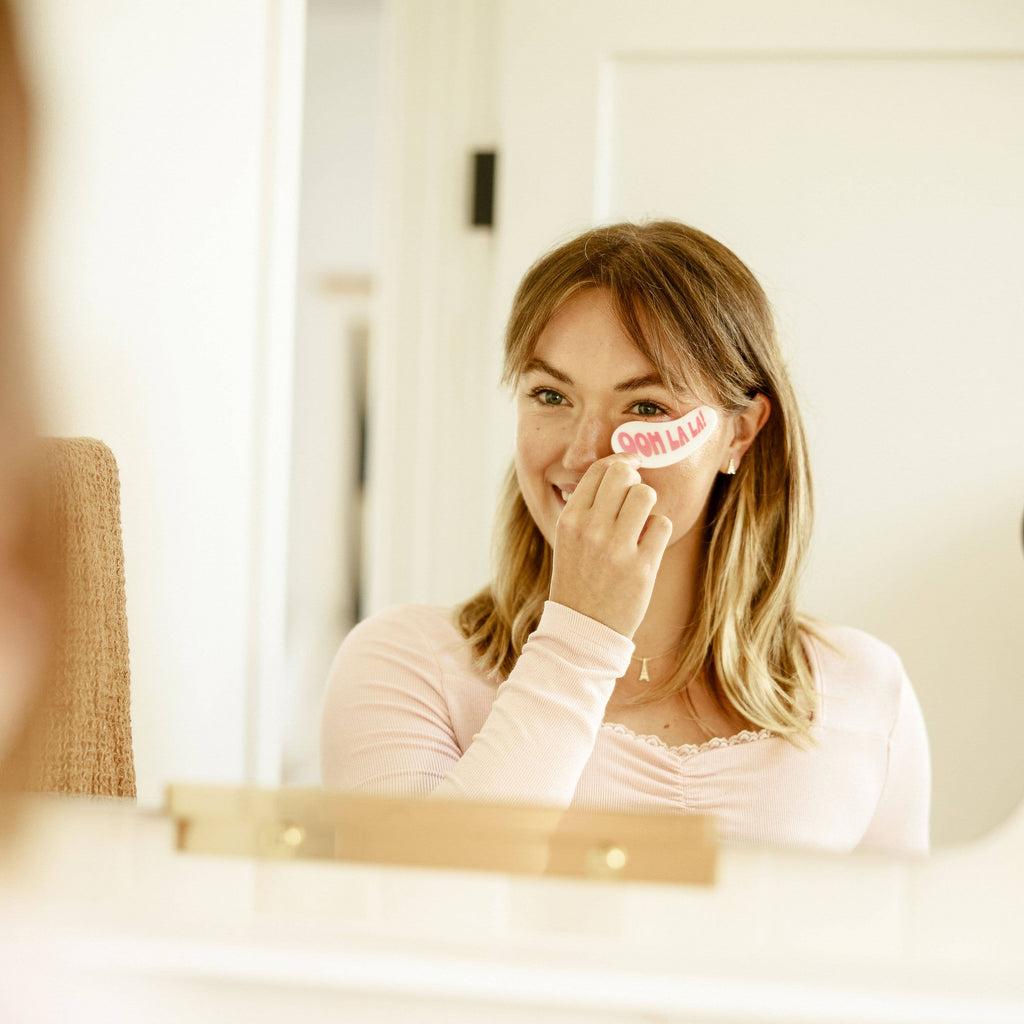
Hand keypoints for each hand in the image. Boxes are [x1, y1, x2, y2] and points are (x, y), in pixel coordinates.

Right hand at [548, 454, 672, 638]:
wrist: (582, 628)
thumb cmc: (579, 579)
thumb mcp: (570, 540)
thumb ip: (588, 507)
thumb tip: (620, 469)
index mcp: (570, 520)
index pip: (599, 470)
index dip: (620, 462)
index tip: (631, 467)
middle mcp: (590, 529)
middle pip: (624, 474)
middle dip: (635, 480)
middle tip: (635, 497)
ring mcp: (616, 548)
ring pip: (645, 494)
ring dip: (647, 505)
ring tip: (640, 523)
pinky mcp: (641, 567)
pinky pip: (662, 523)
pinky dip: (658, 531)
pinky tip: (646, 545)